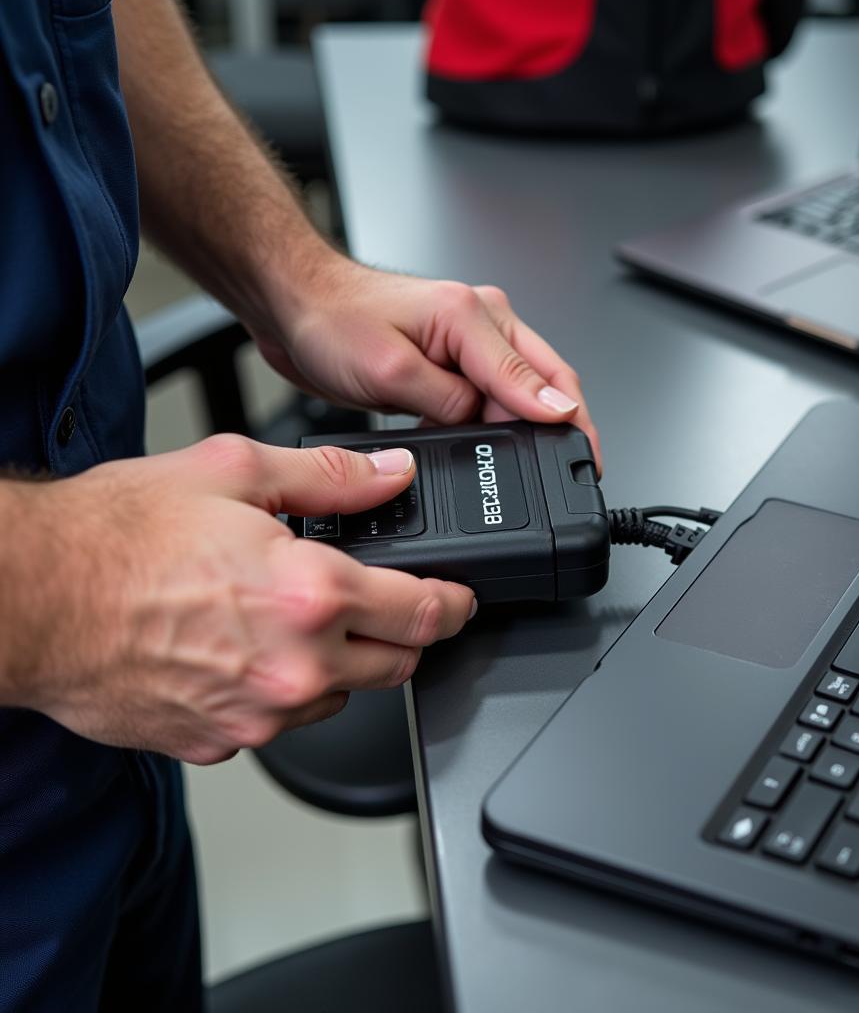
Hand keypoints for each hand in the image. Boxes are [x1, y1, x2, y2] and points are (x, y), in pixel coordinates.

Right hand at [18, 437, 475, 764]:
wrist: (32, 597)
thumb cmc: (117, 536)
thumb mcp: (235, 472)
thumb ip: (330, 478)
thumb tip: (387, 477)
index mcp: (311, 594)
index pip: (425, 614)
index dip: (455, 604)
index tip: (459, 600)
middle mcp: (294, 666)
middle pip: (398, 667)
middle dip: (404, 634)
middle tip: (384, 602)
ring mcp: (258, 715)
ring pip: (340, 696)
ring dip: (339, 662)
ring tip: (294, 618)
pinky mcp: (220, 741)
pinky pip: (279, 721)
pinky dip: (281, 689)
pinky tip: (244, 649)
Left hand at [253, 255, 602, 472]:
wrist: (294, 306)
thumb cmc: (333, 321)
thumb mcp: (395, 370)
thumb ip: (456, 399)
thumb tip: (513, 421)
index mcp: (476, 317)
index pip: (542, 379)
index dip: (571, 424)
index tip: (587, 458)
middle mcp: (482, 326)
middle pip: (546, 384)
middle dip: (564, 428)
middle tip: (576, 472)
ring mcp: (468, 345)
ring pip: (519, 396)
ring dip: (528, 430)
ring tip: (536, 470)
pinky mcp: (451, 364)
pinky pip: (489, 401)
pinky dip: (495, 429)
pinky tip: (491, 453)